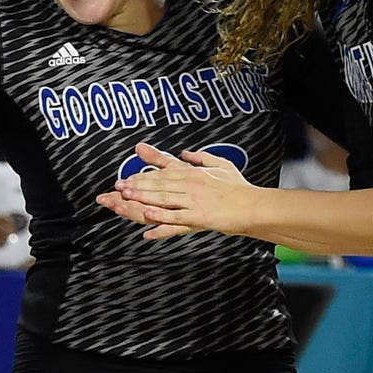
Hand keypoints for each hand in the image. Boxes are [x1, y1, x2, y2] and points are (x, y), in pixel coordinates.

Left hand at [101, 142, 255, 239]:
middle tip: (118, 187)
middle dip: (136, 185)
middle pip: (158, 184)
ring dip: (142, 197)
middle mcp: (191, 184)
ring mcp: (194, 201)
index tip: (127, 177)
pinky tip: (148, 219)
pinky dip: (160, 219)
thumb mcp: (220, 165)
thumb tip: (186, 152)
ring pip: (163, 198)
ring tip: (126, 198)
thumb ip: (201, 158)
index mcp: (194, 173)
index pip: (163, 173)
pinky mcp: (199, 216)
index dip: (142, 175)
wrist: (253, 205)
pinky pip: (175, 218)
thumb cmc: (238, 188)